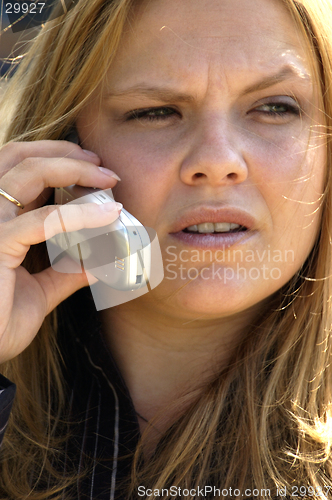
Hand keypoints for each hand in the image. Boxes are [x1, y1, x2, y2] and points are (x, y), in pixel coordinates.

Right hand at [0, 140, 120, 363]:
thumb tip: (98, 262)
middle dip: (63, 152)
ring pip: (27, 172)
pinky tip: (110, 215)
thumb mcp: (39, 292)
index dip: (56, 161)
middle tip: (101, 163)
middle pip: (18, 157)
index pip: (20, 172)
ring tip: (107, 176)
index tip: (93, 168)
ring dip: (72, 168)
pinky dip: (81, 214)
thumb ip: (64, 273)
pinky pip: (44, 221)